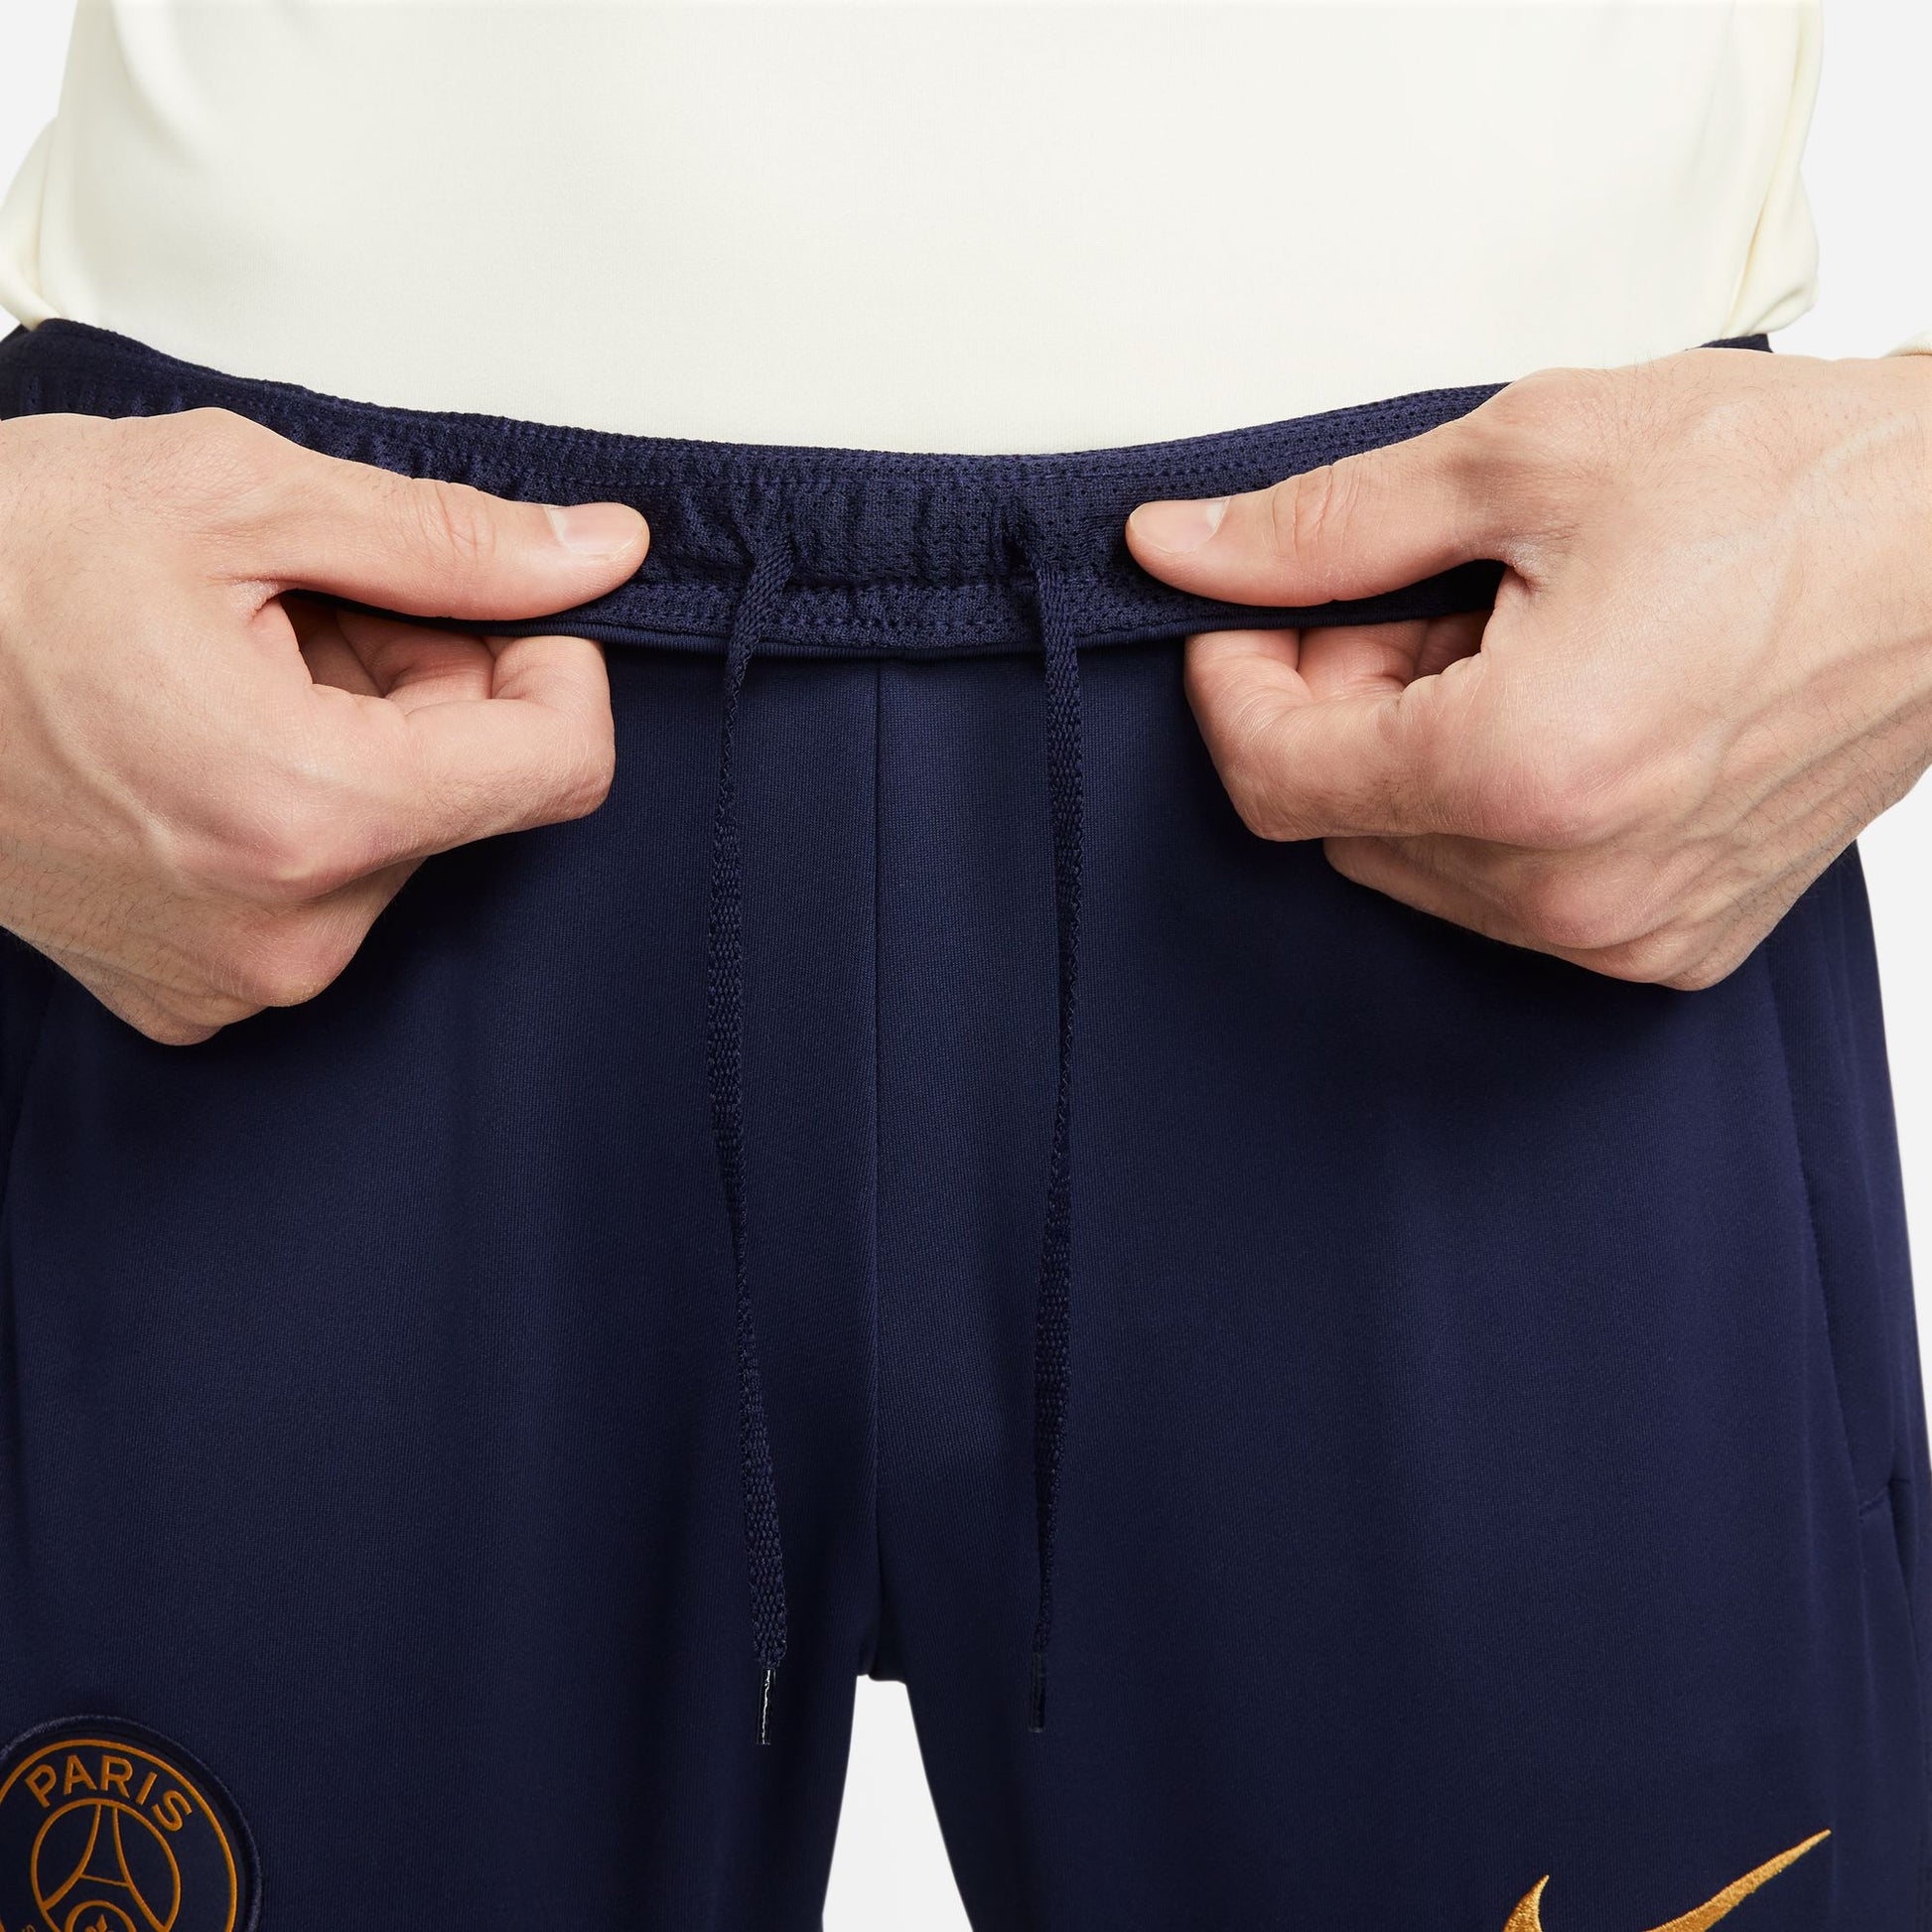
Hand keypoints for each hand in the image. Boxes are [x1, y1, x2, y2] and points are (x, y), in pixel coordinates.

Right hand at [0, 406, 646, 1040]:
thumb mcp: (234, 497)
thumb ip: (448, 540)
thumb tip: (599, 553)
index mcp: (308, 814)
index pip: (563, 765)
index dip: (548, 662)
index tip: (488, 605)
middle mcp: (283, 932)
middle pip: (472, 796)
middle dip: (424, 683)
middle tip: (303, 606)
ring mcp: (230, 978)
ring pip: (395, 839)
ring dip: (355, 737)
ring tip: (226, 663)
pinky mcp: (185, 994)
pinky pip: (315, 892)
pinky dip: (296, 805)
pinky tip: (199, 735)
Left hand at [1126, 348, 1931, 986]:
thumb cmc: (1791, 482)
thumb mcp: (1525, 458)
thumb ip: (1325, 527)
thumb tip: (1182, 552)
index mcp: (1522, 770)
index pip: (1272, 776)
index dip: (1234, 682)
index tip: (1250, 613)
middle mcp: (1573, 883)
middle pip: (1339, 823)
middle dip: (1341, 707)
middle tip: (1426, 596)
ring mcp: (1629, 929)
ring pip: (1416, 862)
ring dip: (1420, 755)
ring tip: (1523, 642)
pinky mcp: (1675, 942)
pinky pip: (1509, 894)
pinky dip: (1499, 808)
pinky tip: (1575, 710)